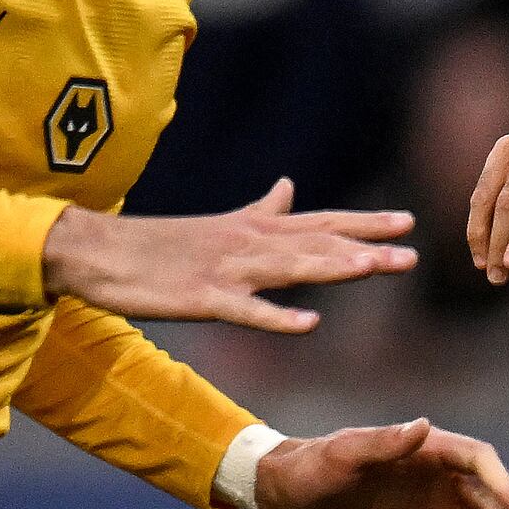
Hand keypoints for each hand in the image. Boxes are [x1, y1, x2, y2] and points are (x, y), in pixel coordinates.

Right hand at [44, 179, 413, 334]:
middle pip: (316, 243)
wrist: (95, 251)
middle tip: (413, 251)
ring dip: (334, 267)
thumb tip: (288, 187)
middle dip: (366, 246)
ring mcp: (226, 271)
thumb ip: (260, 211)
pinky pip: (246, 311)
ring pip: (291, 268)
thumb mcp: (218, 223)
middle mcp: (248, 244)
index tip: (408, 222)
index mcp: (253, 229)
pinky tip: (310, 322)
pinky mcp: (201, 299)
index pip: (320, 222)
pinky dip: (278, 317)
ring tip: (376, 268)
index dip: (364, 223)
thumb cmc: (157, 243)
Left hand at [246, 417, 508, 508]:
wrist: (286, 497)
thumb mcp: (344, 454)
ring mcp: (429, 504)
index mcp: (425, 449)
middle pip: (486, 497)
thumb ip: (384, 442)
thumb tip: (423, 427)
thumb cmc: (312, 466)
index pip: (477, 459)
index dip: (501, 481)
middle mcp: (436, 474)